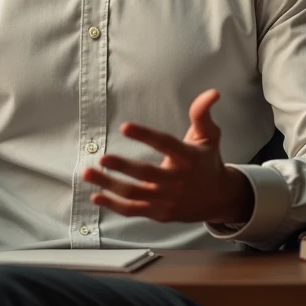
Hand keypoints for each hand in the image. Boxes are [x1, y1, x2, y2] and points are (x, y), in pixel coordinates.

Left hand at [82, 89, 253, 224]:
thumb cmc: (208, 161)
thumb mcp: (210, 136)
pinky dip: (114, 205)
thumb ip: (202, 114)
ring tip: (87, 173)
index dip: (145, 135)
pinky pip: (133, 210)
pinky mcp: (159, 213)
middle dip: (122, 166)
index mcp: (188, 158)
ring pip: (134, 193)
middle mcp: (177, 181)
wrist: (219, 199)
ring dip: (109, 185)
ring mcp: (166, 199)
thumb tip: (212, 93)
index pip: (165, 144)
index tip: (124, 127)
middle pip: (146, 173)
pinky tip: (95, 196)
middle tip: (102, 158)